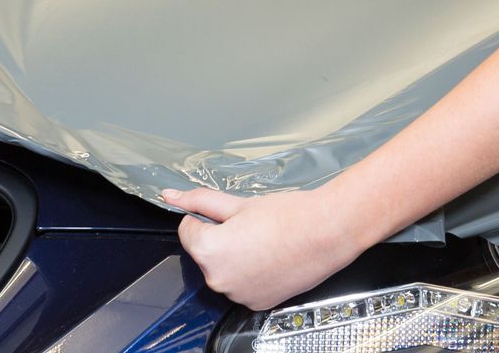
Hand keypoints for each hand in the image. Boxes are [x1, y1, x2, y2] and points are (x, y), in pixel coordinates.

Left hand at [163, 185, 371, 311]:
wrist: (327, 233)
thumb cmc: (288, 215)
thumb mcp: (239, 203)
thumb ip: (200, 201)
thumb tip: (171, 197)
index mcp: (209, 251)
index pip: (187, 230)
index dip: (205, 217)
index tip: (226, 214)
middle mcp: (218, 279)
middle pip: (205, 252)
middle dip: (220, 238)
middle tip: (250, 225)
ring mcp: (238, 295)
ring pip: (224, 269)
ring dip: (235, 256)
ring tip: (263, 241)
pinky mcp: (256, 303)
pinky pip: (242, 285)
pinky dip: (250, 272)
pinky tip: (270, 257)